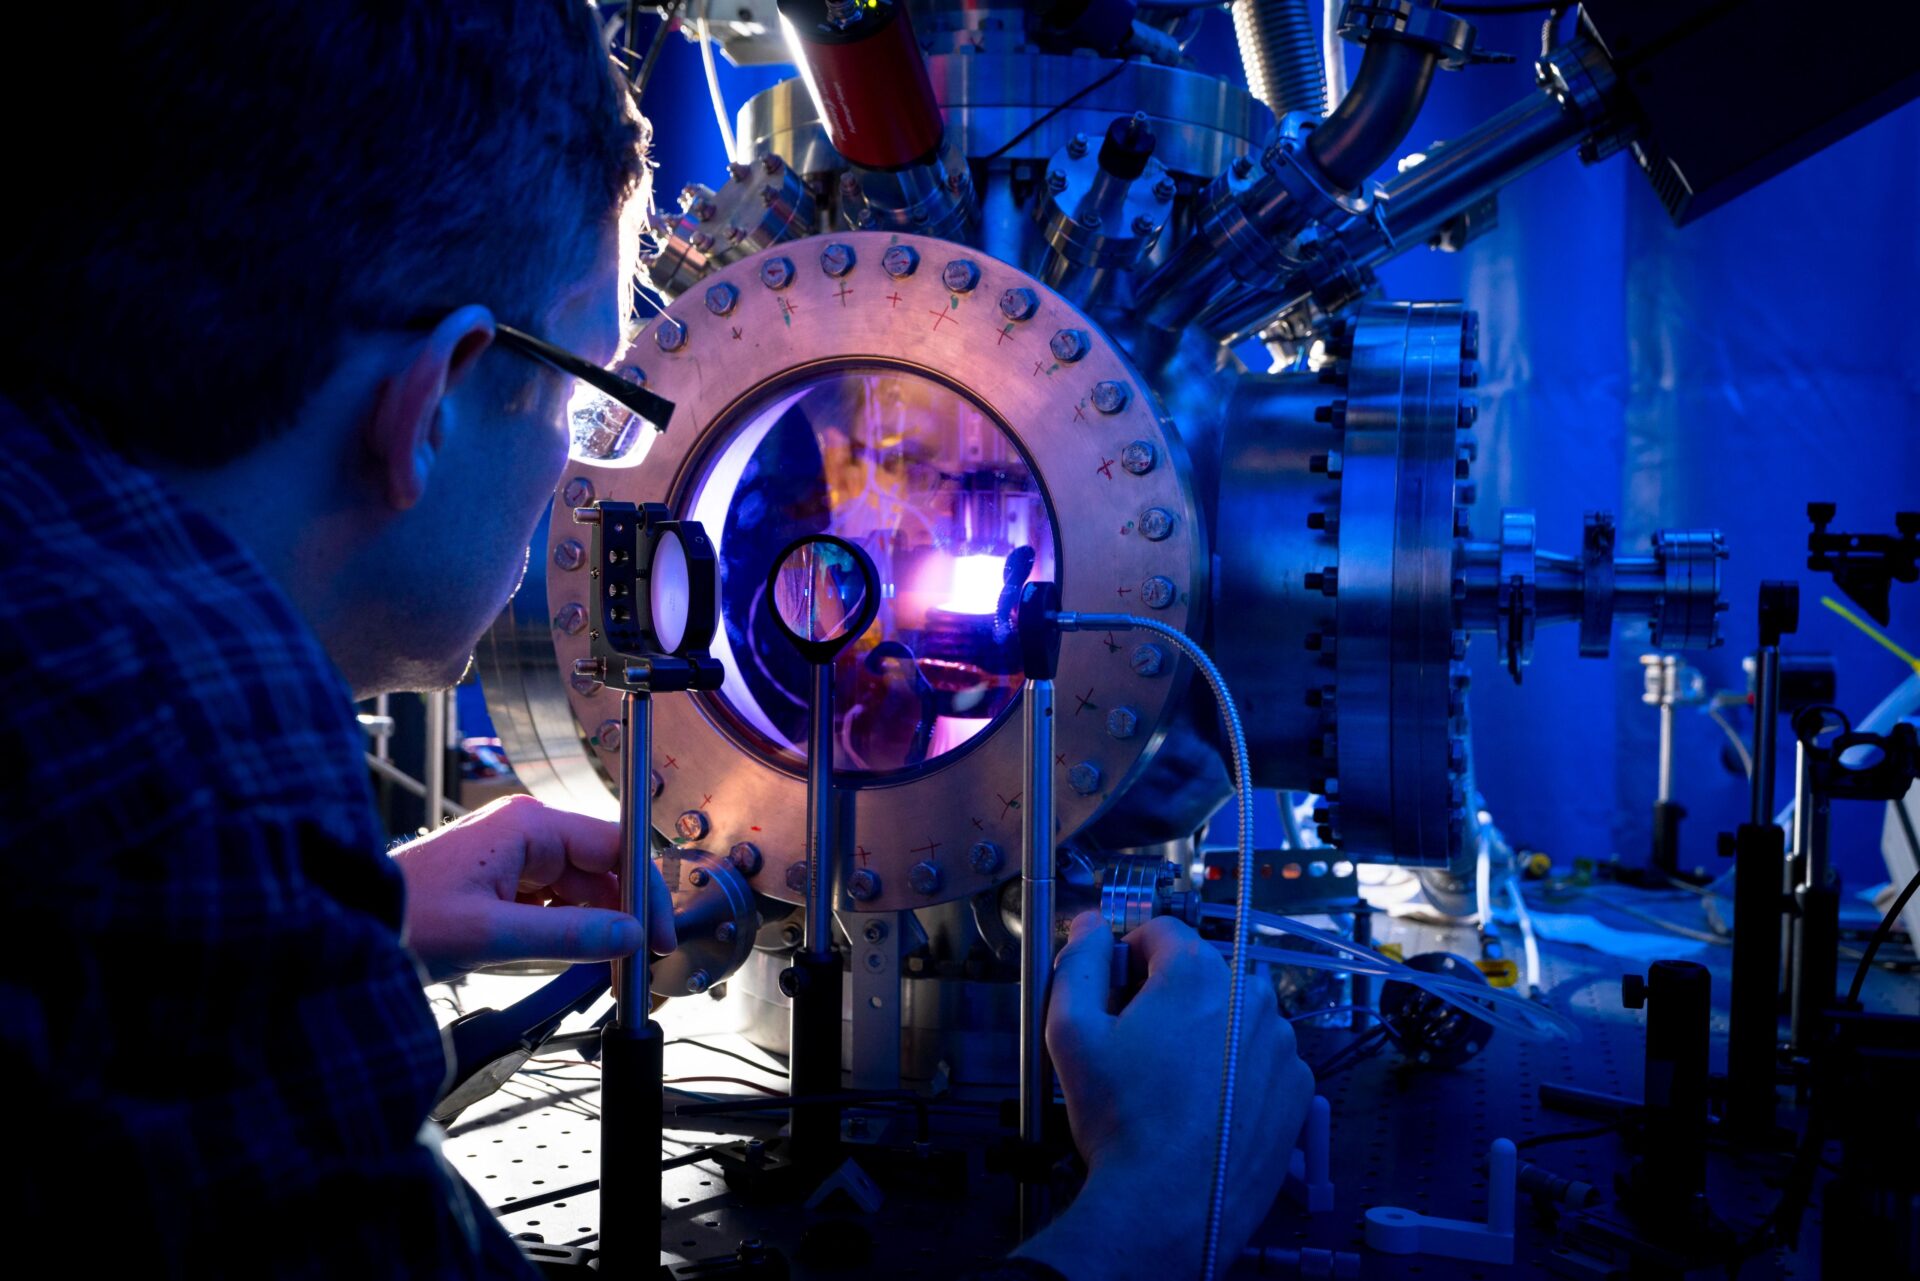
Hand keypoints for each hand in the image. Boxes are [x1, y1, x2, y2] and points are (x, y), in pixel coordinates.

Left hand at [391, 794, 674, 980]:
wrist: (347, 925)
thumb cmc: (403, 916)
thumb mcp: (491, 934)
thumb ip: (568, 936)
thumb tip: (629, 935)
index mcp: (528, 825)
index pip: (615, 846)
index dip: (645, 892)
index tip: (659, 934)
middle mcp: (526, 831)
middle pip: (601, 870)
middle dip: (622, 916)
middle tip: (635, 963)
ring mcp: (513, 854)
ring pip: (579, 890)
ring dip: (595, 928)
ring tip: (605, 969)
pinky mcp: (501, 879)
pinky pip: (552, 902)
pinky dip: (568, 931)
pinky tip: (573, 959)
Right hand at [1017, 913, 1312, 1280]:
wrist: (1169, 1205)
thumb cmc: (1120, 1119)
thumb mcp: (1071, 1030)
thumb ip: (1081, 963)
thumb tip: (1092, 925)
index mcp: (1198, 972)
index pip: (1161, 931)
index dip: (1128, 958)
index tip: (1115, 995)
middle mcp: (1250, 996)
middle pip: (1200, 973)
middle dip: (1167, 997)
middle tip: (1138, 1049)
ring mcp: (1281, 1043)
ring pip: (1233, 1015)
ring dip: (1205, 1033)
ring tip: (1172, 1084)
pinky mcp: (1298, 1086)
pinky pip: (1261, 1057)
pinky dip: (1236, 1070)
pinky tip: (1206, 1105)